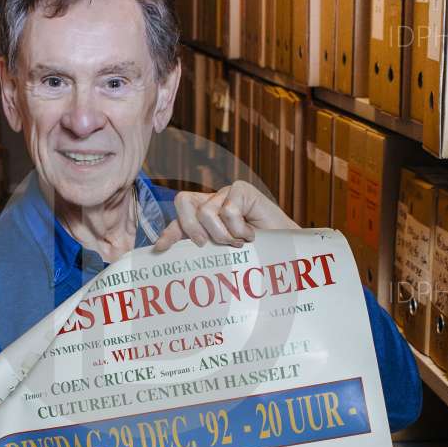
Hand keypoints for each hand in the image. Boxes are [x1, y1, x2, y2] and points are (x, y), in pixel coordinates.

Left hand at [154, 180, 298, 253]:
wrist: (287, 252)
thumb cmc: (256, 256)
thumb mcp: (224, 256)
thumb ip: (203, 252)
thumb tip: (172, 255)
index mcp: (204, 219)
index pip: (180, 219)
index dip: (168, 232)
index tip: (160, 249)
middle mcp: (213, 203)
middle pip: (183, 202)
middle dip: (189, 226)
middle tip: (203, 244)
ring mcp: (227, 194)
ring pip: (206, 212)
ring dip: (222, 235)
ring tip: (239, 244)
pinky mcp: (242, 190)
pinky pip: (228, 210)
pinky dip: (239, 229)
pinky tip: (252, 235)